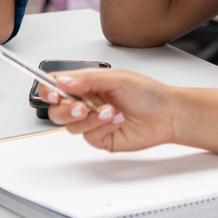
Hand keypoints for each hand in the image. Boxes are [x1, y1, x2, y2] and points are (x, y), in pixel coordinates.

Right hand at [41, 67, 181, 152]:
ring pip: (71, 126)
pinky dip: (102, 128)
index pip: (56, 86)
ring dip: (91, 119)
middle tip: (80, 107)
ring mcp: (93, 123)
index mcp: (87, 84)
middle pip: (57, 110)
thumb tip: (61, 81)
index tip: (53, 94)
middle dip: (66, 110)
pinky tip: (118, 120)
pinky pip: (89, 137)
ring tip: (110, 112)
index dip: (49, 91)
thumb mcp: (116, 78)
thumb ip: (86, 79)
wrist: (168, 115)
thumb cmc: (148, 93)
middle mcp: (87, 103)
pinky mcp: (101, 139)